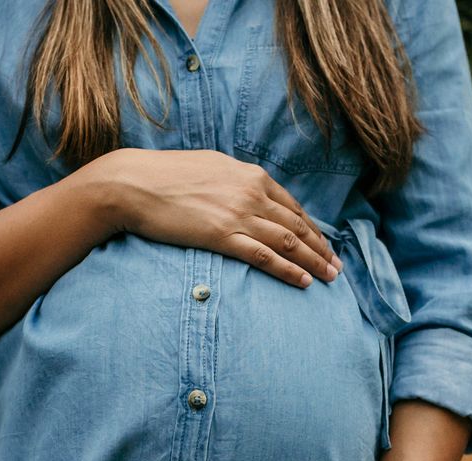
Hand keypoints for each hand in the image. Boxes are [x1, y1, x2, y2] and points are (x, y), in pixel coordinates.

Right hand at [93, 148, 342, 287]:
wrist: (134, 183)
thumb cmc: (165, 175)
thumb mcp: (210, 167)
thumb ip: (234, 180)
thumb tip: (245, 189)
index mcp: (251, 176)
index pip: (292, 207)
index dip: (312, 229)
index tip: (324, 245)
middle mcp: (251, 193)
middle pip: (297, 226)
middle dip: (321, 248)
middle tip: (337, 267)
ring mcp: (238, 214)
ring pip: (287, 242)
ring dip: (313, 261)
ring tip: (328, 278)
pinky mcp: (221, 235)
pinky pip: (263, 256)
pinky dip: (287, 269)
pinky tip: (302, 281)